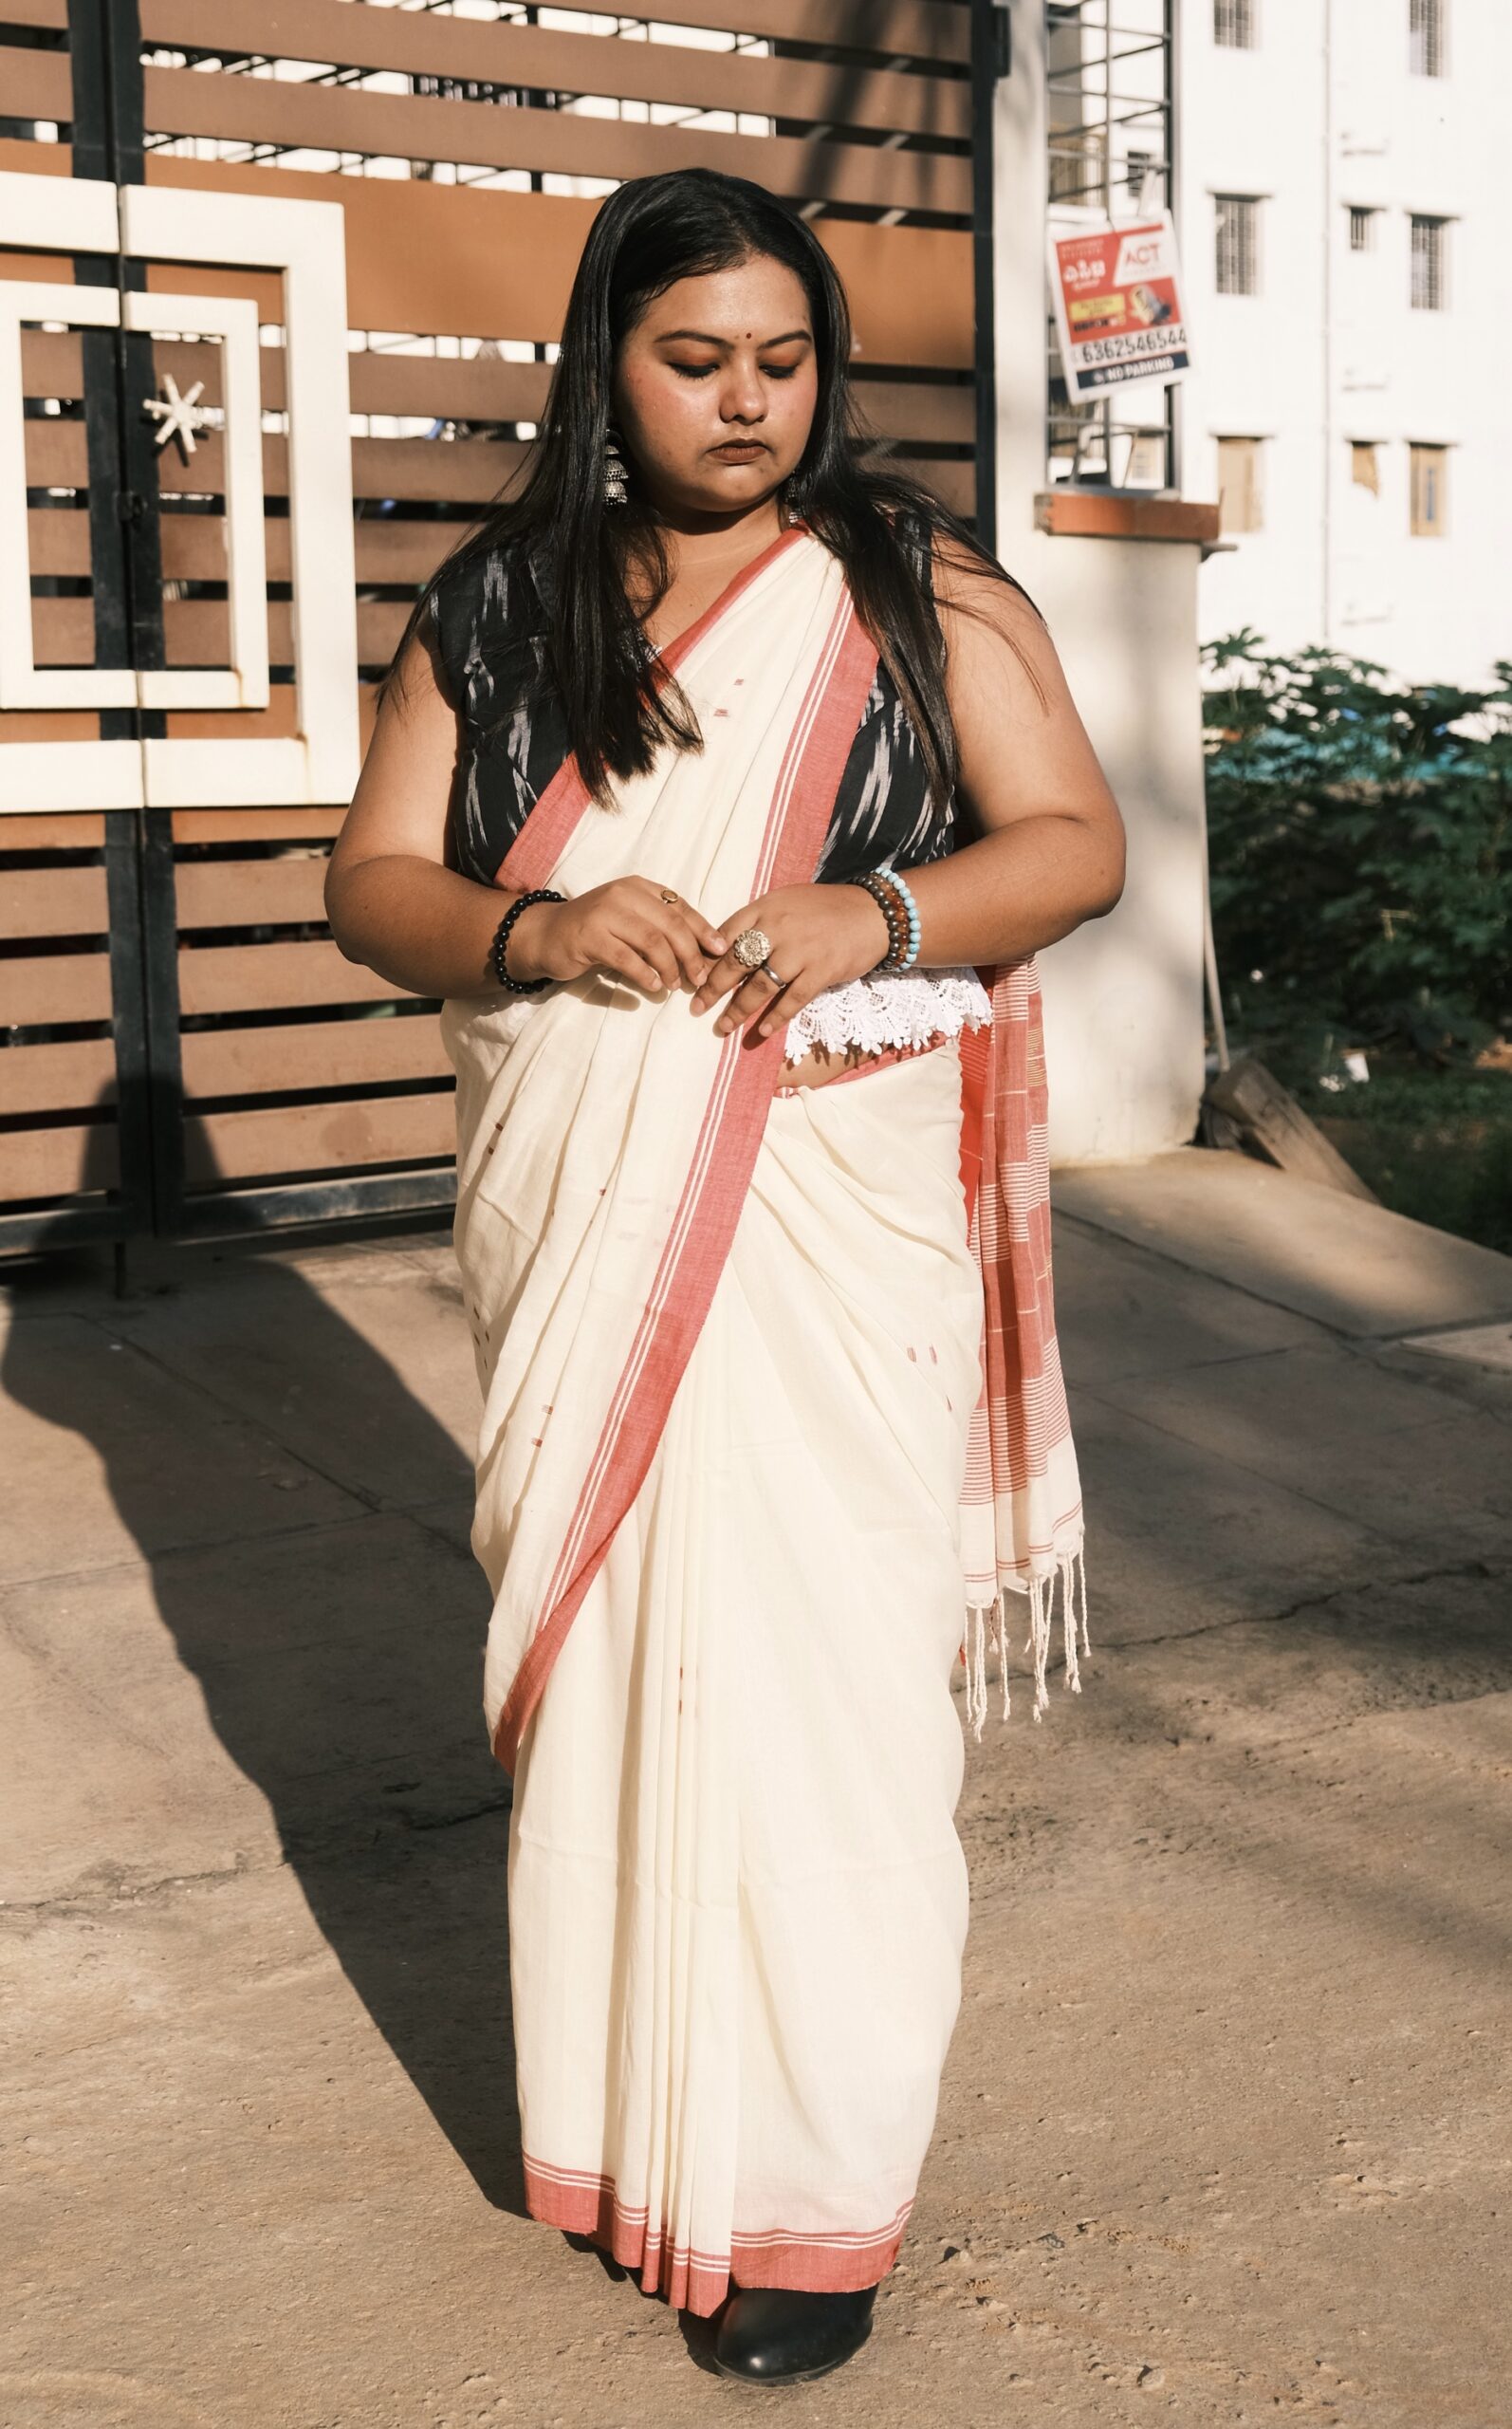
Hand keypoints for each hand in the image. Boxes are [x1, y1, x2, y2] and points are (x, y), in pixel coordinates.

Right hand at [508, 877, 727, 993]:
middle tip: (699, 978)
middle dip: (691, 954)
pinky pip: (627, 958)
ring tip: (674, 986)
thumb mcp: (629, 921)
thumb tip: (701, 951)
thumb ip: (658, 928)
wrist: (544, 935)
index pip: (680, 907)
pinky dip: (645, 975)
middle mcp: (623, 894)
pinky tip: (653, 986)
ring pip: (652, 941)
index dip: (703, 929)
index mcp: (638, 887)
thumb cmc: (594, 932)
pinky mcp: (589, 936)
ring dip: (669, 967)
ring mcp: (604, 913)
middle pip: (670, 925)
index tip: (719, 950)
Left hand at [690, 883, 893, 1037]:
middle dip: (712, 988)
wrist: (873, 913)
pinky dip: (776, 1018)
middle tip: (696, 1007)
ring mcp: (801, 951)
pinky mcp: (822, 971)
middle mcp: (779, 927)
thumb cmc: (825, 909)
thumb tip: (722, 948)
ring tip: (723, 1027)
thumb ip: (757, 921)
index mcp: (766, 907)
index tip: (690, 977)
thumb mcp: (786, 902)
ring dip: (738, 1010)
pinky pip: (792, 999)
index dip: (705, 958)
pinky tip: (762, 1032)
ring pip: (760, 986)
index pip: (725, 934)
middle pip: (736, 962)